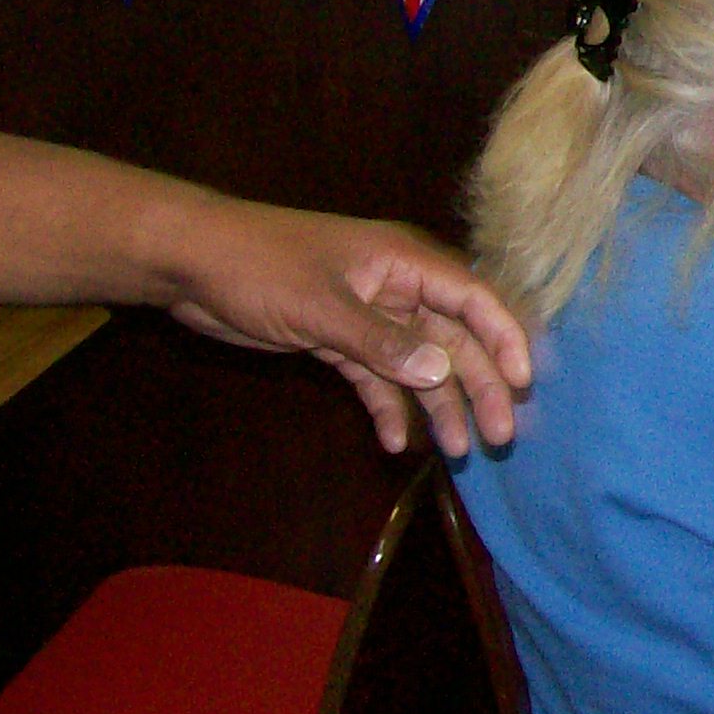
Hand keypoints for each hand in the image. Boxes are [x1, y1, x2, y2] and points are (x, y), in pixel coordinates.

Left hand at [151, 194, 531, 457]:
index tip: (524, 382)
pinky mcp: (337, 339)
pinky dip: (387, 406)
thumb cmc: (260, 267)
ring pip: (419, 363)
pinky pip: (376, 377)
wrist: (190, 262)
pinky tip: (392, 441)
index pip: (474, 298)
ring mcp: (368, 315)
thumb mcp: (323, 307)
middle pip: (454, 338)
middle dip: (479, 385)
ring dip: (438, 405)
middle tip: (499, 435)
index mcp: (404, 262)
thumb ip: (383, 342)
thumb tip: (442, 372)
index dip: (504, 337)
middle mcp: (397, 288)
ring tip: (457, 451)